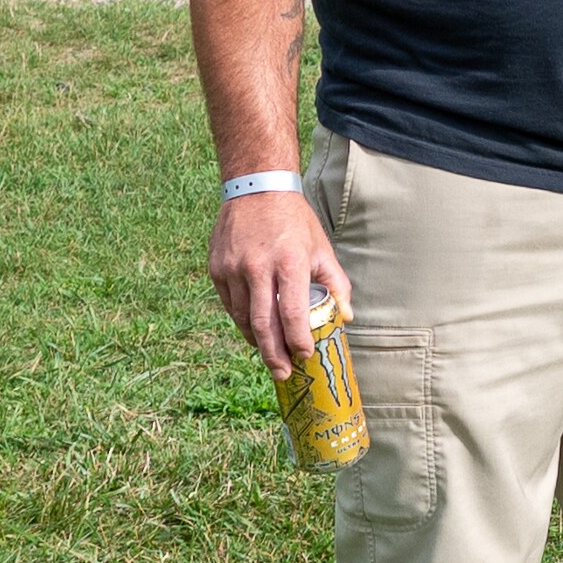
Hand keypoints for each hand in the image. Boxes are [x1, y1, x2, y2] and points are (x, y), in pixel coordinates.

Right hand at [209, 186, 348, 378]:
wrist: (256, 188)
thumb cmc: (294, 220)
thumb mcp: (321, 248)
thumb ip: (336, 284)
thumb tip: (345, 317)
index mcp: (289, 262)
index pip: (292, 313)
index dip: (298, 340)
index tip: (304, 355)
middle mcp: (258, 267)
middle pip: (263, 324)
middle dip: (274, 355)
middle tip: (283, 374)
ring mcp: (233, 268)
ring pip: (243, 318)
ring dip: (257, 341)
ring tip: (271, 354)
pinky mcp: (217, 268)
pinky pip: (230, 305)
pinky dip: (242, 321)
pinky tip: (254, 330)